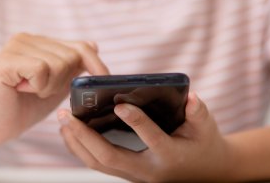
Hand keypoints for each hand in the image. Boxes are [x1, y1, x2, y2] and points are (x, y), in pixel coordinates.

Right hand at [0, 33, 108, 146]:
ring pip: (58, 64)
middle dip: (63, 82)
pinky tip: (20, 89)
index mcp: (39, 42)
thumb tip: (93, 45)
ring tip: (29, 90)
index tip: (103, 79)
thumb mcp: (56, 85)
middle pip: (71, 57)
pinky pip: (41, 70)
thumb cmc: (24, 106)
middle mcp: (26, 38)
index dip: (95, 64)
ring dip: (48, 86)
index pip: (79, 46)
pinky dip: (37, 86)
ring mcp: (14, 47)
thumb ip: (72, 67)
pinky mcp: (5, 61)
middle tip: (40, 90)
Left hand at [58, 92, 233, 181]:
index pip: (152, 139)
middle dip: (85, 136)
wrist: (206, 174)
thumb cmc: (204, 144)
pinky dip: (80, 148)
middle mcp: (148, 170)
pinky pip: (98, 164)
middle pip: (110, 157)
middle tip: (66, 114)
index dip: (136, 122)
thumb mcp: (207, 127)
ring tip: (62, 120)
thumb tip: (189, 96)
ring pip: (99, 163)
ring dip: (77, 142)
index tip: (119, 104)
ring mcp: (135, 175)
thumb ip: (198, 112)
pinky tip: (69, 131)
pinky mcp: (126, 174)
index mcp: (170, 155)